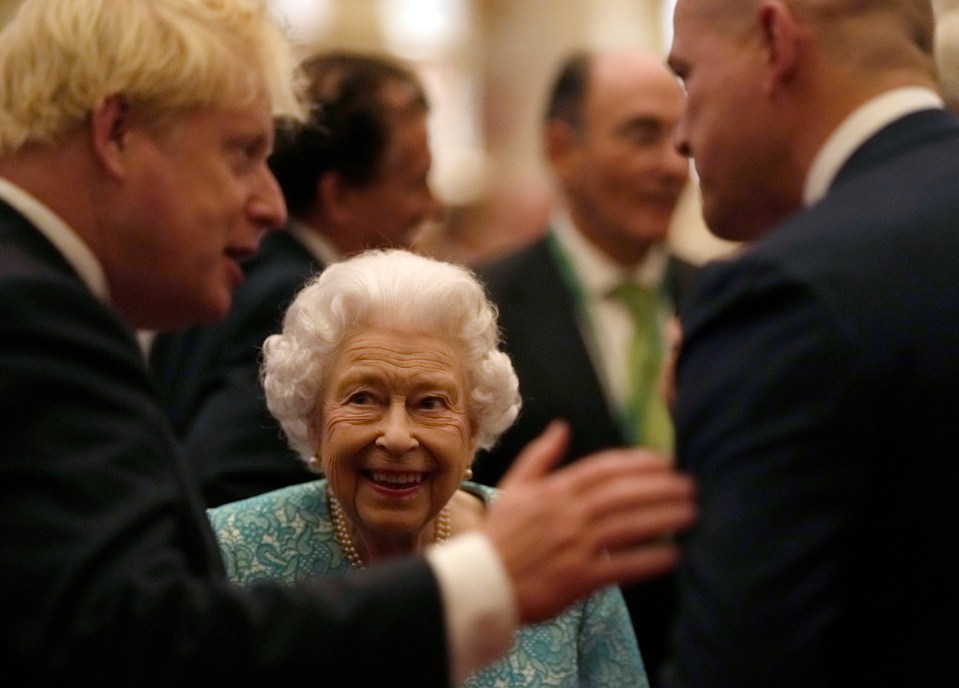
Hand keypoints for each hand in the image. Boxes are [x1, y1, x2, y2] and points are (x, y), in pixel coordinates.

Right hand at [482, 420, 696, 623]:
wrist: (480, 583)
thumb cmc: (499, 535)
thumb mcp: (514, 488)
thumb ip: (540, 456)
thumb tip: (561, 427)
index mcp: (553, 491)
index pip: (603, 469)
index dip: (638, 463)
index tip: (665, 462)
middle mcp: (567, 515)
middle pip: (622, 494)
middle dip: (660, 487)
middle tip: (690, 486)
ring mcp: (574, 546)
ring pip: (627, 526)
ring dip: (663, 517)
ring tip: (691, 512)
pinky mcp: (579, 579)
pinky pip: (621, 568)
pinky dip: (648, 561)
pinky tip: (673, 556)